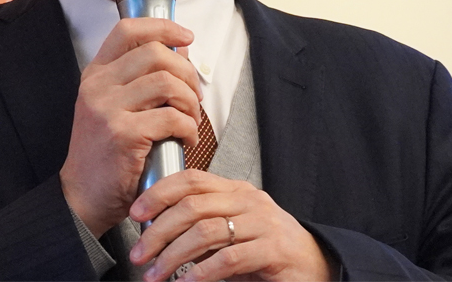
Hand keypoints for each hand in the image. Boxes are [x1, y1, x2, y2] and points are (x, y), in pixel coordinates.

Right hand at [60, 18, 201, 236]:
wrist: (82, 197)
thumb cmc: (106, 154)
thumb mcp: (115, 107)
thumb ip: (144, 78)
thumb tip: (181, 49)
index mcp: (96, 74)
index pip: (127, 29)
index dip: (162, 26)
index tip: (185, 37)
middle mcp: (98, 86)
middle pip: (155, 53)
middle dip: (186, 72)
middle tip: (194, 97)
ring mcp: (107, 109)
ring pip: (167, 82)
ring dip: (190, 101)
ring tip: (190, 119)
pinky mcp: (122, 134)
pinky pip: (172, 117)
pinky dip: (188, 128)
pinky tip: (186, 140)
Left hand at [129, 170, 331, 281]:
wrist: (315, 266)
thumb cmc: (268, 250)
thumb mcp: (232, 231)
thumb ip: (202, 227)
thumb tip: (157, 235)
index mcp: (236, 190)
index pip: (191, 179)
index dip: (158, 193)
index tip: (135, 213)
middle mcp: (248, 200)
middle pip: (191, 206)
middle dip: (158, 231)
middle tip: (139, 254)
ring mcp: (262, 223)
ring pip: (205, 232)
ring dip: (173, 256)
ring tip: (156, 274)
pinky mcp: (273, 250)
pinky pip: (229, 258)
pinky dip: (202, 272)